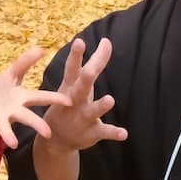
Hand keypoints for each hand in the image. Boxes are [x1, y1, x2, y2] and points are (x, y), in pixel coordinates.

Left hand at [0, 48, 71, 157]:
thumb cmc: (4, 91)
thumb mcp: (13, 74)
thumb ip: (25, 62)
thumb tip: (41, 48)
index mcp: (22, 98)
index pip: (41, 97)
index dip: (55, 98)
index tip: (69, 101)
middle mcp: (13, 111)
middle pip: (27, 117)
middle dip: (36, 124)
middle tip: (48, 133)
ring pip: (5, 128)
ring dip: (8, 135)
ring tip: (13, 144)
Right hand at [42, 36, 127, 153]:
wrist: (56, 139)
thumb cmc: (69, 103)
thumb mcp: (75, 84)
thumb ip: (93, 63)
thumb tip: (107, 41)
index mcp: (70, 87)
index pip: (72, 69)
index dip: (76, 55)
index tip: (79, 41)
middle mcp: (74, 101)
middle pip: (81, 88)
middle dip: (85, 79)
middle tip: (90, 70)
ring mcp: (82, 118)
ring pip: (92, 111)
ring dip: (100, 106)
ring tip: (110, 100)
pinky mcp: (91, 132)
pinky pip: (104, 132)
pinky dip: (113, 133)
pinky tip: (124, 134)